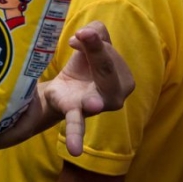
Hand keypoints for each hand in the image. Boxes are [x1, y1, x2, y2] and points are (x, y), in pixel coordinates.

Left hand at [38, 22, 133, 154]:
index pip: (112, 55)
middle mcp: (116, 94)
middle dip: (98, 53)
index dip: (95, 42)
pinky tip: (75, 149)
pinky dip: (76, 136)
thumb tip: (84, 36)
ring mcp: (98, 106)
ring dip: (95, 100)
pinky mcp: (76, 113)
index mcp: (122, 76)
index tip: (79, 34)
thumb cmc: (83, 64)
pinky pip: (77, 125)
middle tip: (81, 37)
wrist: (60, 87)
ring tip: (92, 104)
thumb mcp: (90, 41)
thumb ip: (95, 32)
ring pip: (99, 99)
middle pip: (109, 71)